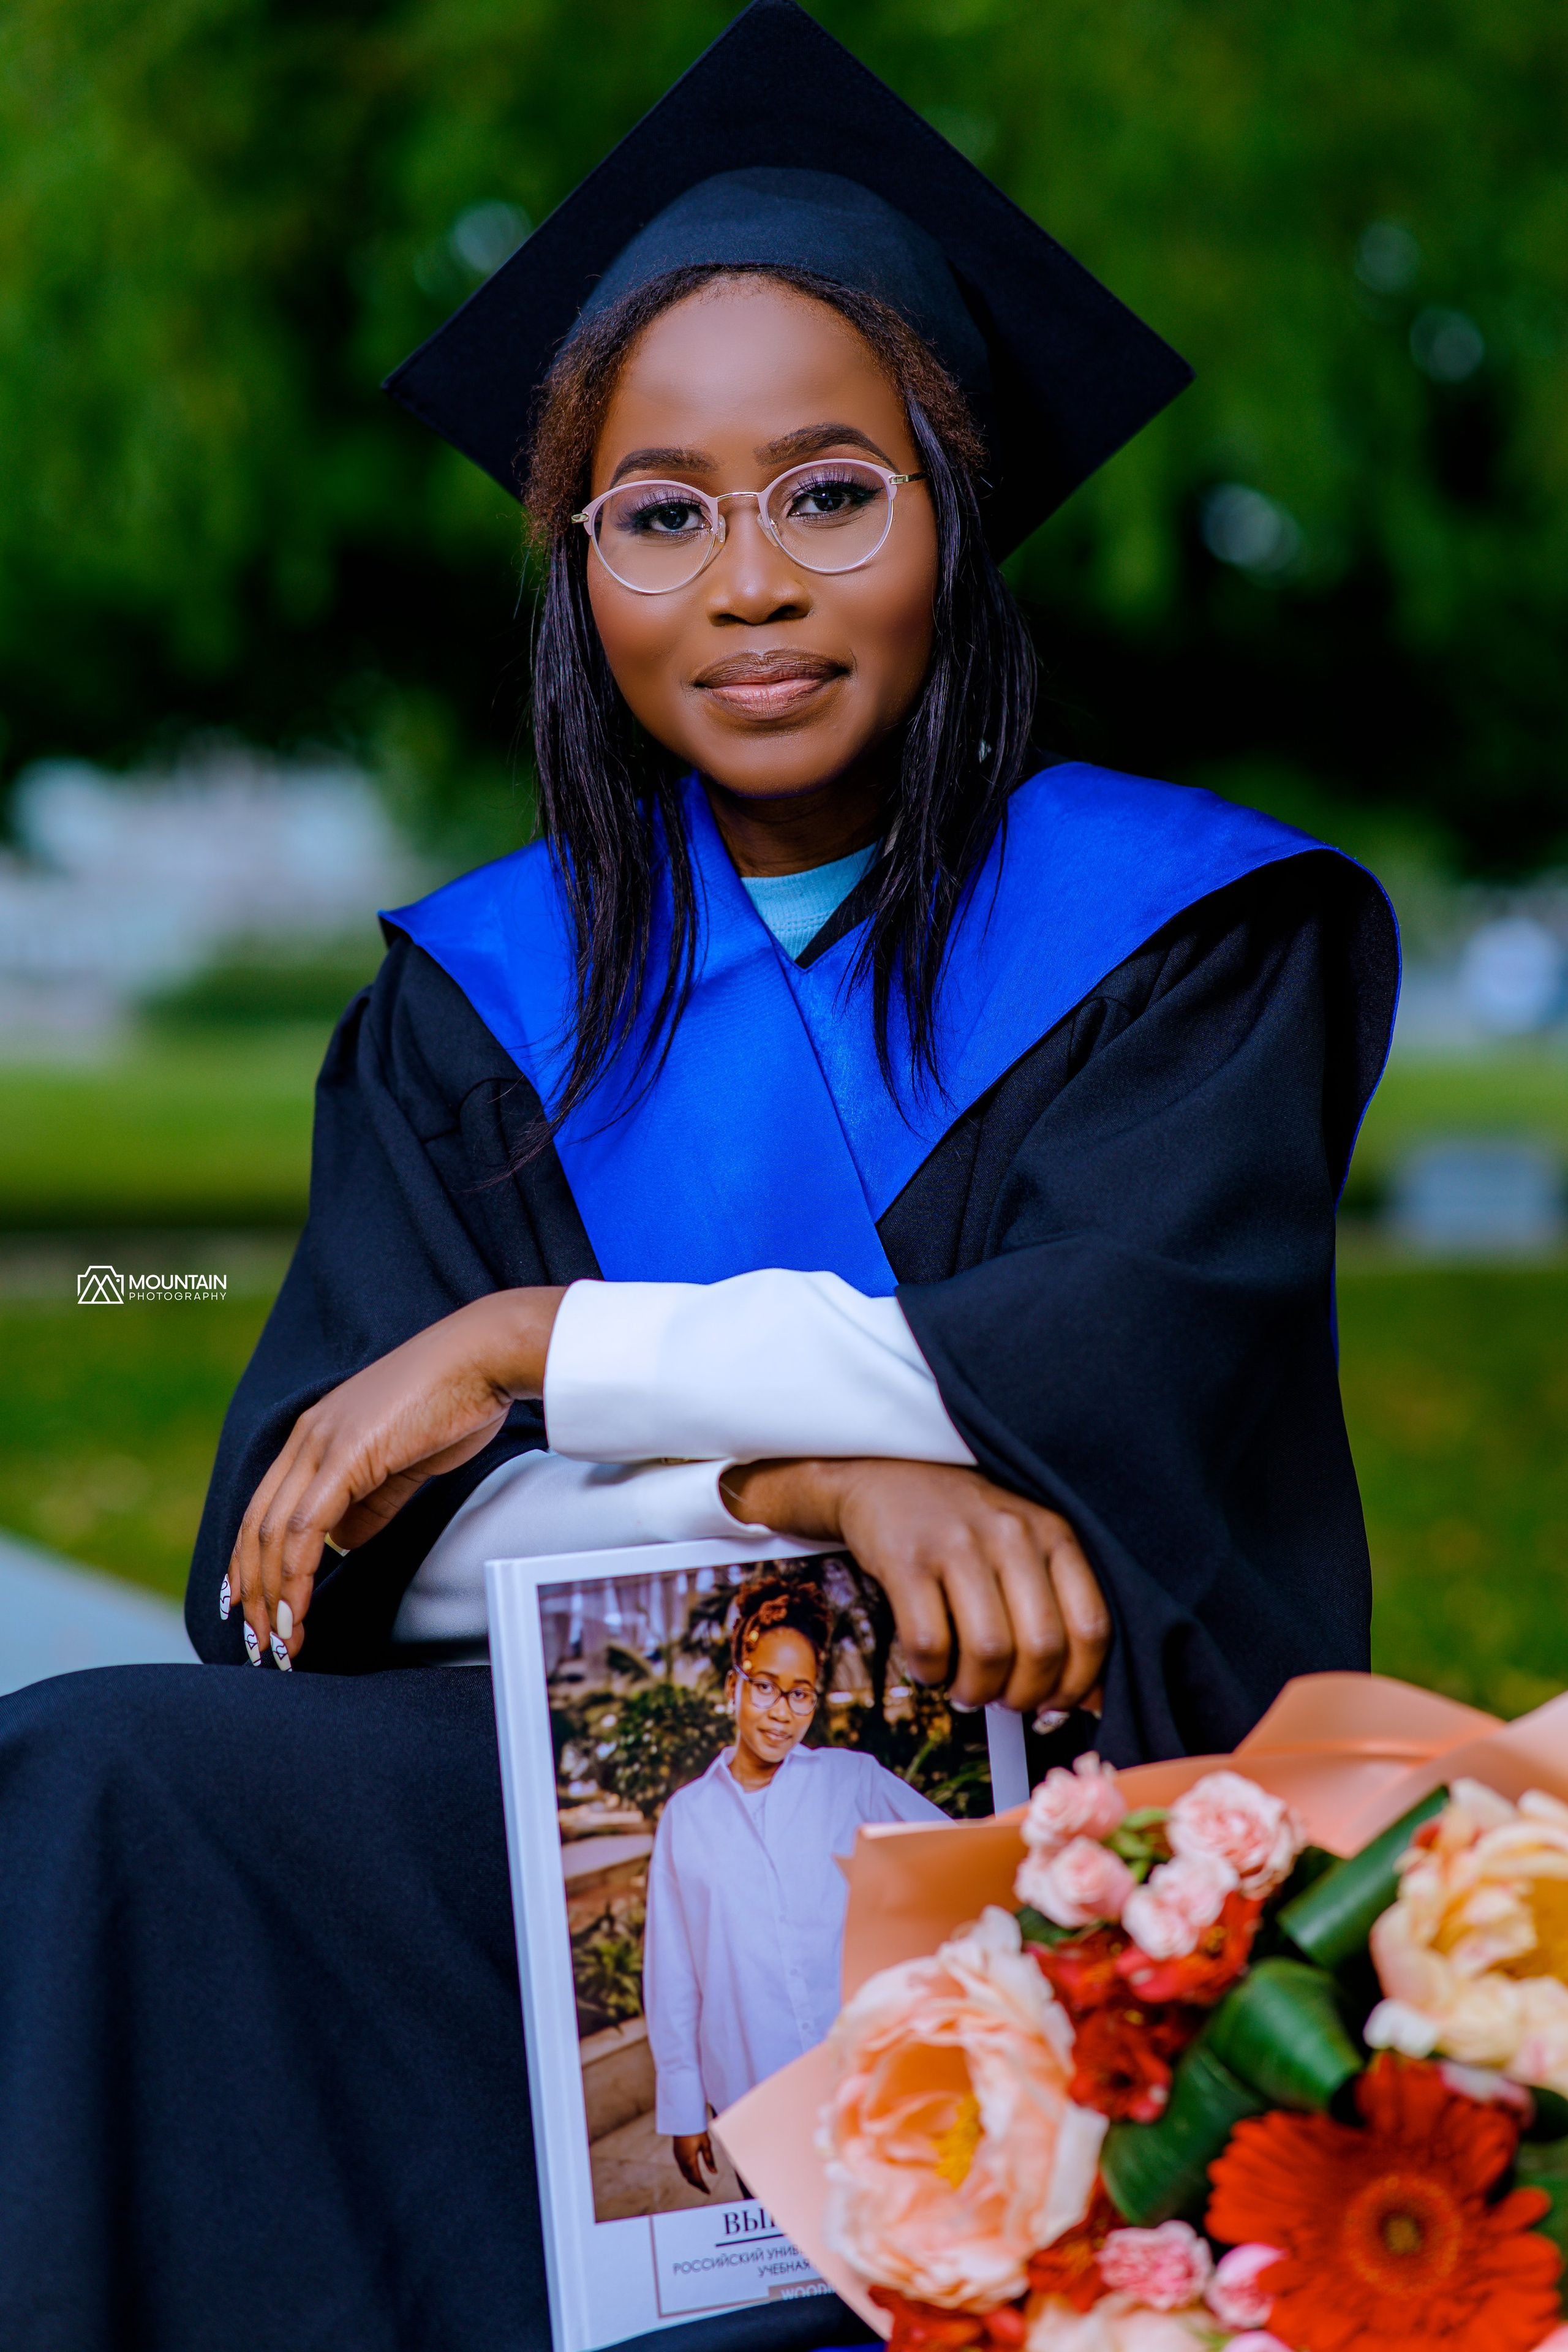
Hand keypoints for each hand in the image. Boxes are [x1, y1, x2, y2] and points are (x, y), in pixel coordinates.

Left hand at [228, 1287, 565, 1665]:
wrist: (484, 1356)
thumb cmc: (455, 1403)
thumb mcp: (403, 1463)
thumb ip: (370, 1503)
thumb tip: (342, 1544)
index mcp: (316, 1436)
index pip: (264, 1511)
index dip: (253, 1565)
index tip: (259, 1612)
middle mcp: (306, 1438)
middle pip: (257, 1528)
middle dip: (255, 1594)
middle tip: (261, 1646)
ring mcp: (321, 1443)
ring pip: (273, 1533)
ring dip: (271, 1596)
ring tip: (279, 1644)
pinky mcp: (346, 1455)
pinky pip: (305, 1528)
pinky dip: (295, 1576)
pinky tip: (299, 1611)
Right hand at [672, 2132, 717, 2192]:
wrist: (683, 2120)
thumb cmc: (696, 2130)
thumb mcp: (706, 2144)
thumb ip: (709, 2159)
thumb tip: (714, 2173)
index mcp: (690, 2161)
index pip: (697, 2178)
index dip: (703, 2186)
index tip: (708, 2192)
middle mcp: (682, 2161)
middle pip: (690, 2178)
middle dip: (697, 2184)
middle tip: (705, 2189)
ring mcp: (677, 2157)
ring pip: (685, 2174)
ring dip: (692, 2179)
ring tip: (700, 2183)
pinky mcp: (676, 2153)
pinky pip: (682, 2168)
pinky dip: (688, 2173)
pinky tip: (692, 2172)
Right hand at [720, 1457, 1108, 1715]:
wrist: (885, 1473)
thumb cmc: (965, 1526)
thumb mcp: (1026, 1547)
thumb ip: (1060, 1609)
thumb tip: (1089, 1698)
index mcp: (1053, 1533)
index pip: (1091, 1627)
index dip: (1078, 1683)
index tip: (1056, 1702)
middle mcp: (1012, 1534)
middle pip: (1042, 1648)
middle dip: (1024, 1695)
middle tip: (1005, 1700)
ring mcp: (957, 1544)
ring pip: (989, 1651)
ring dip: (976, 1690)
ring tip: (966, 1689)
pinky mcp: (906, 1559)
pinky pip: (929, 1643)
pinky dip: (931, 1672)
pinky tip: (930, 1665)